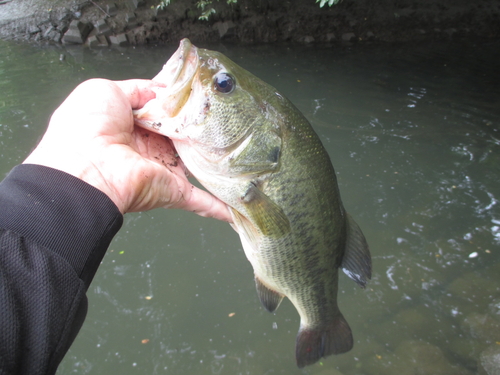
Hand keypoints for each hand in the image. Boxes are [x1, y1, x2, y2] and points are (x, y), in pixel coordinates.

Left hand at [23, 78, 231, 221]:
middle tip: (230, 117)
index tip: (206, 94)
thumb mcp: (107, 91)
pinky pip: (200, 201)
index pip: (165, 112)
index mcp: (132, 124)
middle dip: (204, 128)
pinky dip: (220, 207)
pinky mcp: (172, 190)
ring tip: (244, 153)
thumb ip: (139, 89)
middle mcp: (149, 147)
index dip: (183, 103)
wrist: (84, 168)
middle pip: (183, 136)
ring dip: (216, 163)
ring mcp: (162, 170)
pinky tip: (238, 208)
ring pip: (196, 165)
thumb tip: (164, 91)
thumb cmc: (88, 127)